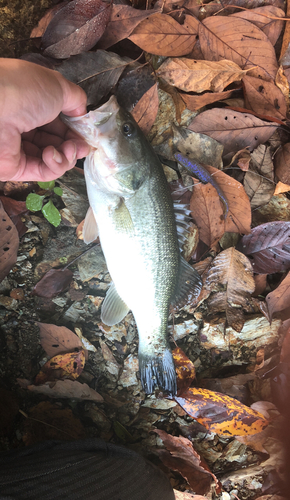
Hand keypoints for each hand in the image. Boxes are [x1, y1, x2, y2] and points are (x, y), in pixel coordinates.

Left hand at [0, 58, 89, 181]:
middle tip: (82, 146)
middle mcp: (24, 125)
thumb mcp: (57, 86)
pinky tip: (53, 154)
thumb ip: (75, 99)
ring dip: (67, 156)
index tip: (87, 133)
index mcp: (31, 103)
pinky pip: (44, 172)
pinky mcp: (15, 168)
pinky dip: (55, 165)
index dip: (75, 129)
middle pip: (58, 141)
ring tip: (68, 149)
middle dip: (75, 145)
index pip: (58, 121)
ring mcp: (19, 148)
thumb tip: (82, 114)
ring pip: (53, 159)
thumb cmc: (22, 89)